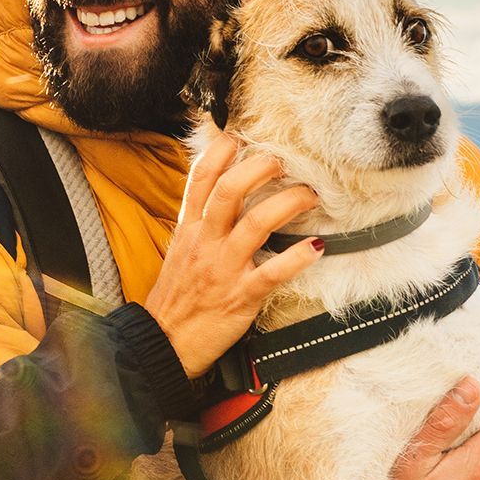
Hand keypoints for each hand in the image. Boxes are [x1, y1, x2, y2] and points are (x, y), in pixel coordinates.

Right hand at [143, 132, 322, 378]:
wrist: (164, 343)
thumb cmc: (177, 298)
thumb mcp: (181, 252)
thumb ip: (200, 224)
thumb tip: (221, 199)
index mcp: (189, 229)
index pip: (200, 179)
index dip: (220, 152)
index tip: (239, 136)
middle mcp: (205, 242)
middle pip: (229, 191)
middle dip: (259, 168)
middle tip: (282, 161)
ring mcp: (223, 268)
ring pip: (256, 223)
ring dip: (288, 203)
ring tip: (309, 194)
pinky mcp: (240, 296)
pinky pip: (273, 272)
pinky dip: (297, 258)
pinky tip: (315, 247)